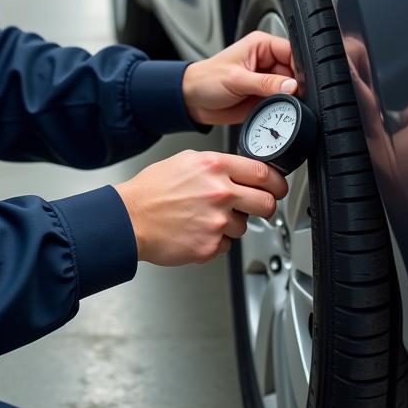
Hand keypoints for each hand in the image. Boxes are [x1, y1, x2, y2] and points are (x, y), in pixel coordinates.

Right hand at [114, 150, 287, 265]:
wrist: (129, 218)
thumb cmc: (152, 190)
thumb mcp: (186, 161)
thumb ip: (217, 165)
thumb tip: (240, 170)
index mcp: (215, 167)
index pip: (264, 172)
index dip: (276, 182)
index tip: (277, 187)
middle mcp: (220, 192)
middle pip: (267, 202)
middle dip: (265, 205)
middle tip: (257, 206)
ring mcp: (217, 221)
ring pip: (245, 225)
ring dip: (232, 224)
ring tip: (206, 217)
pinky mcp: (210, 246)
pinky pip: (227, 244)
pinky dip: (216, 240)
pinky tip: (197, 230)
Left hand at [182, 31, 298, 128]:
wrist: (192, 100)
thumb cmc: (206, 80)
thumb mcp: (236, 79)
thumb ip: (265, 83)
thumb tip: (291, 86)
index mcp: (261, 46)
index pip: (291, 52)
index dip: (299, 67)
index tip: (300, 83)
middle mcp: (266, 61)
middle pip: (295, 72)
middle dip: (294, 86)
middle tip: (289, 97)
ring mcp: (266, 80)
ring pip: (290, 90)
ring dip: (287, 99)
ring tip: (276, 104)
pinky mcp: (264, 97)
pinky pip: (281, 103)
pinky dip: (281, 108)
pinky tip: (273, 110)